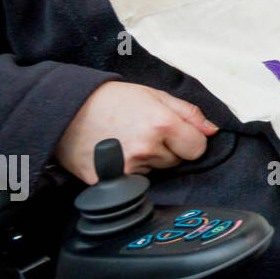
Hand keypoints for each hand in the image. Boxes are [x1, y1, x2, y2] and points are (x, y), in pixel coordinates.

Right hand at [54, 81, 216, 183]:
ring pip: (156, 172)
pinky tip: (117, 154)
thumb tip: (213, 131)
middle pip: (176, 161)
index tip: (176, 134)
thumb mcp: (154, 95)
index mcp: (161, 124)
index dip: (189, 141)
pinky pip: (134, 182)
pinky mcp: (109, 181)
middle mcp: (145, 148)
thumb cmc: (112, 99)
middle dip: (166, 149)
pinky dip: (129, 172)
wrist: (66, 109)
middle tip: (142, 132)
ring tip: (127, 140)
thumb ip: (189, 113)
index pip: (197, 148)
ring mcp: (126, 167)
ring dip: (148, 160)